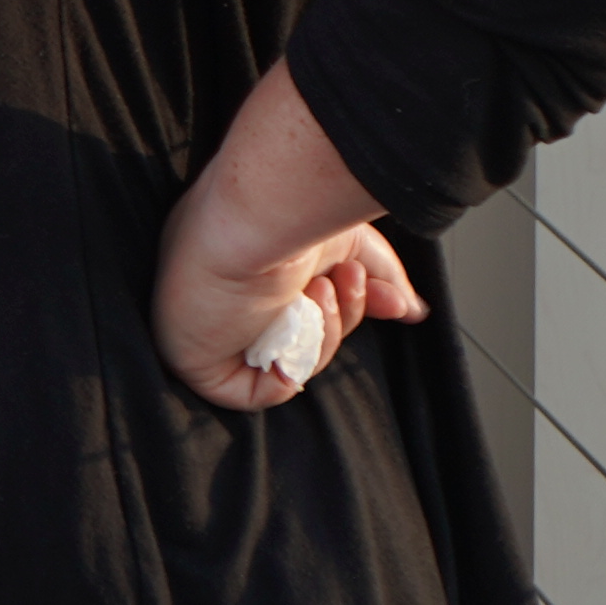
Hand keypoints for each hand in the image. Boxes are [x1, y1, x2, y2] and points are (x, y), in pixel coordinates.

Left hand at [150, 57, 420, 411]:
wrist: (261, 211)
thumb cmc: (293, 212)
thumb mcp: (355, 245)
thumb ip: (383, 279)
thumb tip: (412, 311)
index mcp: (256, 265)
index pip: (307, 308)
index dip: (351, 310)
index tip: (392, 302)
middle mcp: (229, 294)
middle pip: (301, 340)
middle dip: (340, 319)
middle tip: (347, 282)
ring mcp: (210, 326)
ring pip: (282, 368)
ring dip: (318, 336)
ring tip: (319, 289)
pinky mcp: (193, 356)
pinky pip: (249, 393)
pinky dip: (285, 372)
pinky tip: (295, 325)